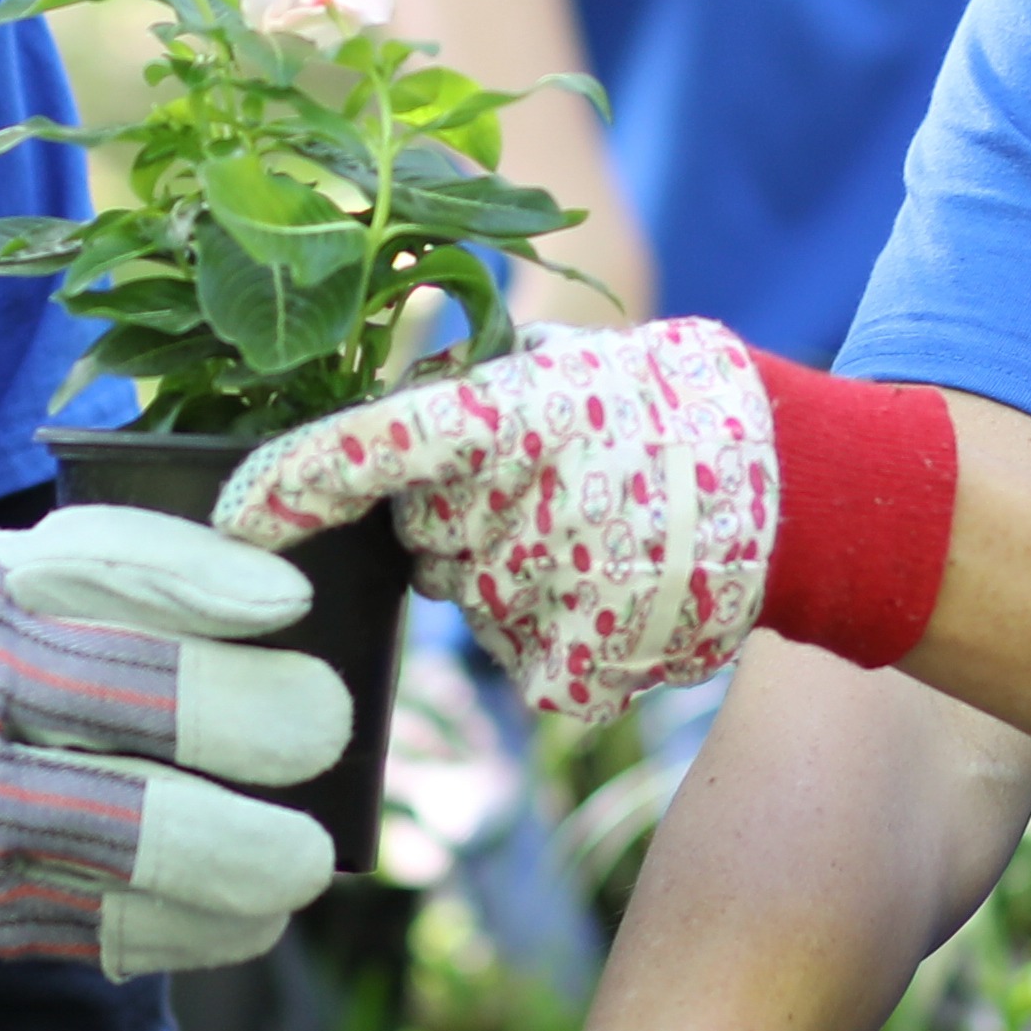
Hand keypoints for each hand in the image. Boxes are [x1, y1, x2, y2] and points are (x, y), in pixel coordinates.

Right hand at [0, 508, 349, 976]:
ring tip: (300, 864)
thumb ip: (107, 577)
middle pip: (136, 709)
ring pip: (128, 840)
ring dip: (241, 860)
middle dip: (260, 724)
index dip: (208, 587)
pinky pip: (94, 926)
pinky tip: (245, 920)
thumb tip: (277, 602)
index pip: (104, 571)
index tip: (290, 608)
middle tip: (324, 732)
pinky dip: (188, 929)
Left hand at [215, 322, 961, 716]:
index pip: (360, 451)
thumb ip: (479, 384)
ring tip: (609, 535)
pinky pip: (527, 663)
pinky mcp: (568, 670)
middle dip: (463, 518)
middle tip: (555, 488)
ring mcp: (539, 599)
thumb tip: (396, 403)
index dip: (284, 488)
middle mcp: (508, 510)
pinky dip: (561, 637)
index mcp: (504, 416)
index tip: (230, 522)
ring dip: (517, 574)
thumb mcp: (572, 360)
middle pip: (425, 537)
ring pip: (476, 600)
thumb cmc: (675, 406)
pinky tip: (621, 596)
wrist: (799, 489)